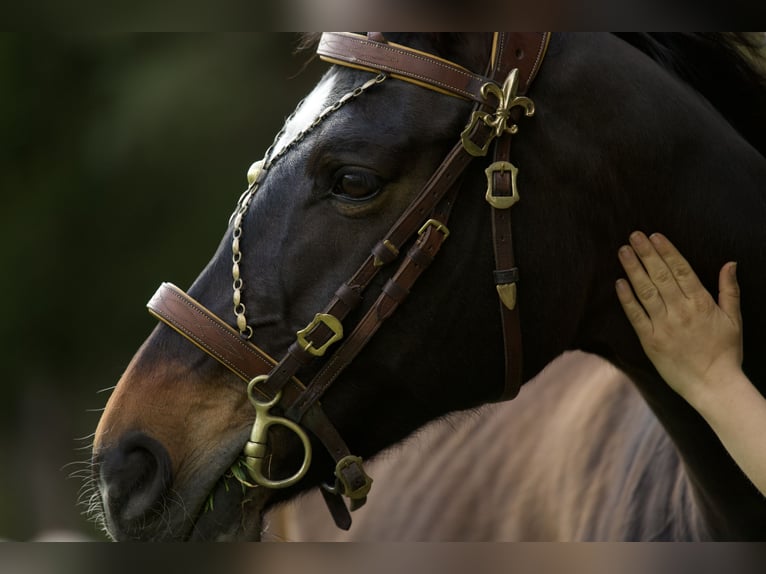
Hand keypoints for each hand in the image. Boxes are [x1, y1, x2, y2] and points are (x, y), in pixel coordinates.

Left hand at [615, 231, 742, 408]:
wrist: (714, 385)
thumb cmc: (726, 352)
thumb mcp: (734, 318)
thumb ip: (729, 289)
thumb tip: (730, 263)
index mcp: (701, 303)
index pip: (681, 270)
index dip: (666, 251)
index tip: (654, 236)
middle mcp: (681, 311)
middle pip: (661, 275)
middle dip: (646, 253)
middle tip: (633, 235)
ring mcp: (664, 325)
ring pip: (646, 291)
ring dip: (633, 269)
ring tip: (623, 251)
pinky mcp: (650, 341)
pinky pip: (636, 316)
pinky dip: (627, 299)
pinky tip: (619, 283)